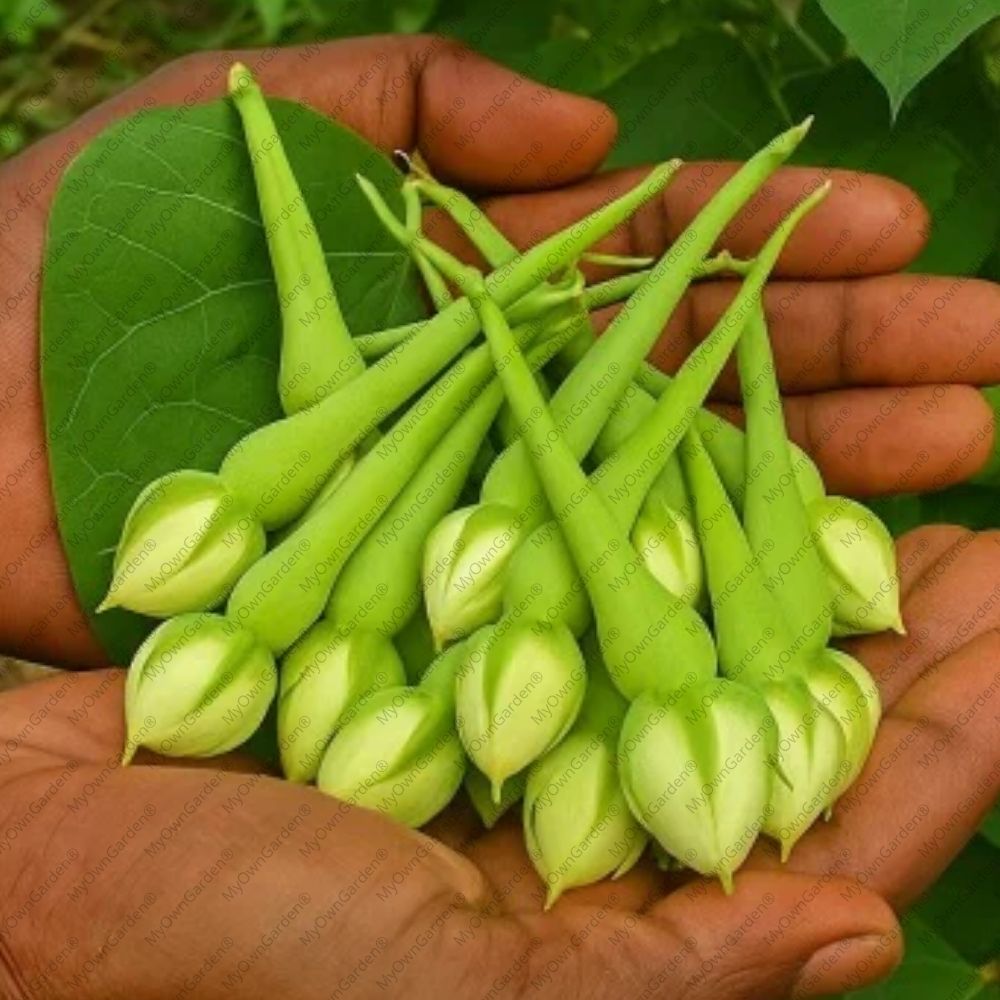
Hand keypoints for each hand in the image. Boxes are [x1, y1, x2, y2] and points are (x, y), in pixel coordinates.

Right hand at [1, 524, 996, 997]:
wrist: (36, 866)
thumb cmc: (211, 954)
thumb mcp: (447, 991)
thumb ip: (662, 979)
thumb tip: (865, 932)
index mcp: (609, 927)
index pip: (831, 828)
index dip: (947, 731)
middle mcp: (580, 824)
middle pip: (781, 718)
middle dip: (892, 637)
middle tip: (978, 540)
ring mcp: (509, 733)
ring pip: (691, 635)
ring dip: (782, 562)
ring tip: (882, 487)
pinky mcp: (433, 662)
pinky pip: (576, 581)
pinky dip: (649, 523)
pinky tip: (708, 468)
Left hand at [2, 37, 998, 667]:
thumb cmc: (68, 280)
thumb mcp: (237, 131)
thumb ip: (407, 108)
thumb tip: (594, 136)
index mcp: (458, 300)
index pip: (654, 274)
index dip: (777, 252)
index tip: (907, 240)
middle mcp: (486, 414)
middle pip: (693, 384)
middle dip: (846, 363)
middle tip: (986, 360)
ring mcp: (465, 516)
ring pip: (667, 488)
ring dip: (815, 470)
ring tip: (962, 452)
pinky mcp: (423, 609)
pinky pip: (582, 590)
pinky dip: (693, 579)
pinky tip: (813, 573)